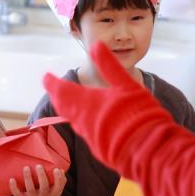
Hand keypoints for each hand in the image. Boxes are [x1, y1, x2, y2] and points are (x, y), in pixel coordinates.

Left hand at [9, 164, 66, 195]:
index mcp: (53, 194)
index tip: (56, 169)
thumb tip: (61, 170)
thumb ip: (60, 181)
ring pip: (30, 189)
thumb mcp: (56, 191)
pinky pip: (18, 194)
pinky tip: (12, 179)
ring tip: (26, 168)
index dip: (58, 179)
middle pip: (43, 187)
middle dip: (41, 176)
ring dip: (28, 178)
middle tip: (39, 166)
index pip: (58, 187)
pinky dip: (14, 188)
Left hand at [43, 42, 167, 173]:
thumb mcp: (126, 84)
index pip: (62, 90)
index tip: (46, 76)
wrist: (148, 150)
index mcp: (87, 103)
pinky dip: (83, 123)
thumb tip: (96, 44)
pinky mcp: (100, 150)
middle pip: (64, 106)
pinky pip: (86, 133)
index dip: (52, 83)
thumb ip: (110, 65)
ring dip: (69, 110)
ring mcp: (90, 137)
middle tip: (52, 88)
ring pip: (74, 120)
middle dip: (57, 96)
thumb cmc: (138, 114)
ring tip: (68, 103)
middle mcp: (83, 121)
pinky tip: (89, 122)